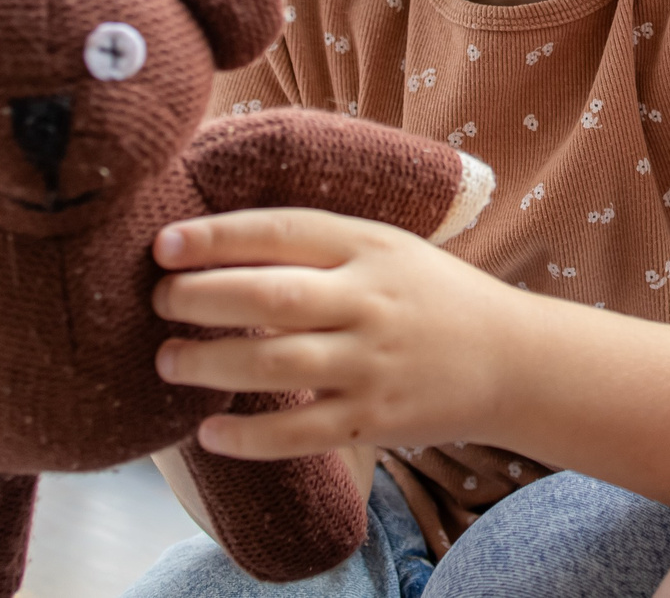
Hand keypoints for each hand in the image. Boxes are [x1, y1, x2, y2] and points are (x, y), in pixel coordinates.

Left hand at [151, 207, 522, 458]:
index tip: (164, 244)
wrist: (511, 358)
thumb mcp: (386, 246)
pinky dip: (250, 437)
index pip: (283, 231)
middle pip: (272, 295)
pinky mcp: (375, 420)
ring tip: (169, 361)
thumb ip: (317, 243)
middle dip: (203, 297)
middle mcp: (369, 301)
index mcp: (369, 246)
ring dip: (212, 363)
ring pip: (278, 363)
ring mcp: (373, 363)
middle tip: (158, 301)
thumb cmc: (432, 295)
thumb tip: (219, 240)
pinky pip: (301, 432)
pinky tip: (209, 432)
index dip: (217, 237)